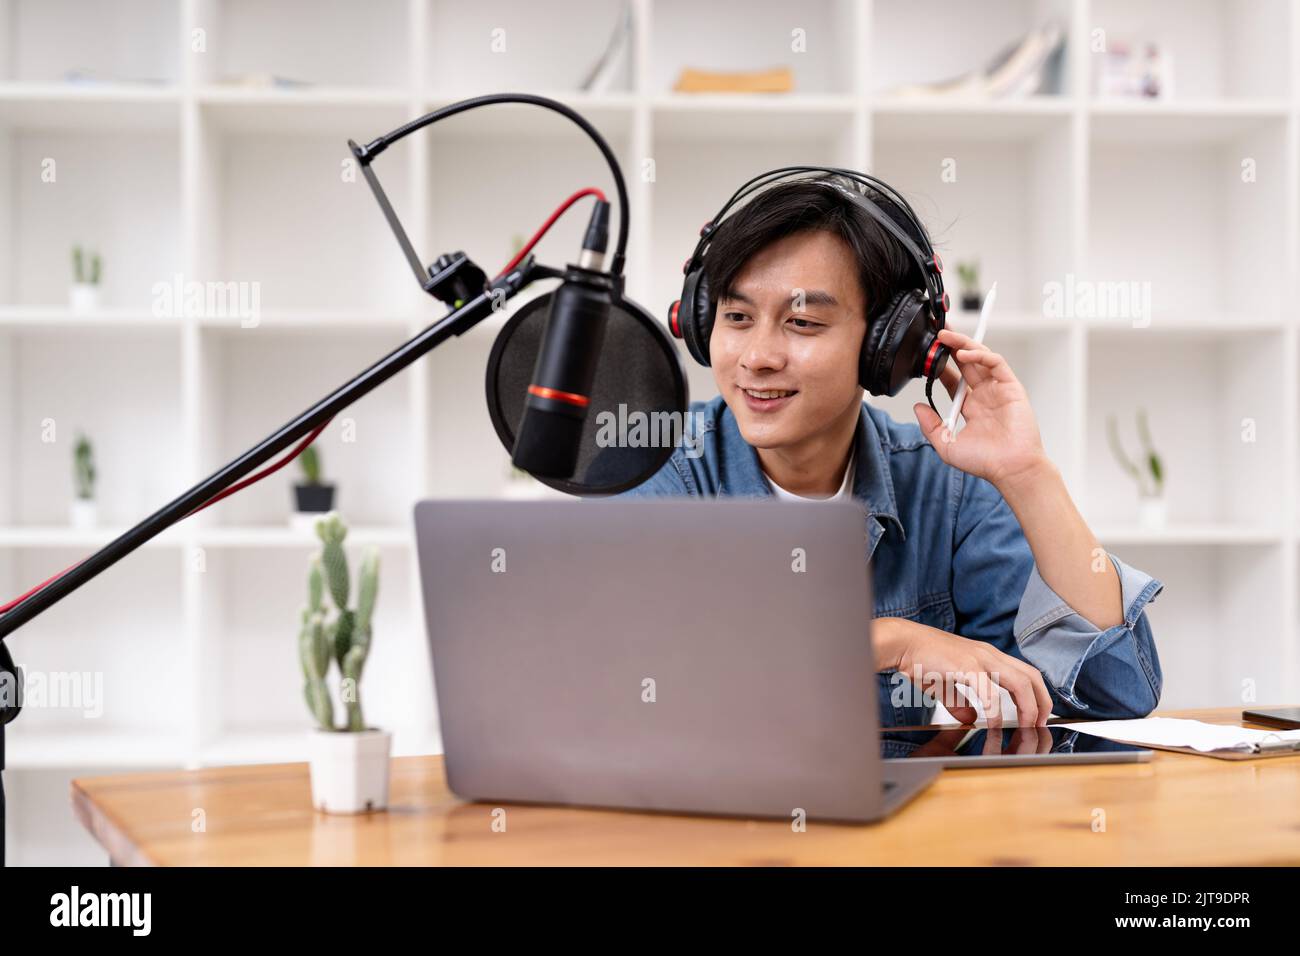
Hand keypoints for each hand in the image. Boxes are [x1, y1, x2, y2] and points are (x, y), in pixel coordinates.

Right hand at [876, 617, 1051, 728]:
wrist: (902, 643)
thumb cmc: (920, 660)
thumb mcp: (945, 685)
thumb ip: (960, 701)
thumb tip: (970, 718)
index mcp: (987, 656)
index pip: (1025, 672)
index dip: (1037, 695)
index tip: (1038, 715)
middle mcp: (989, 654)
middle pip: (1030, 676)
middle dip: (1042, 702)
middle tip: (1041, 724)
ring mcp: (979, 658)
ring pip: (1019, 681)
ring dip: (1027, 707)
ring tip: (1026, 726)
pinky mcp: (966, 665)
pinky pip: (989, 690)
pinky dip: (995, 709)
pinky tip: (992, 723)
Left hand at [912, 327, 1049, 490]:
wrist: (1010, 468)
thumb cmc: (985, 462)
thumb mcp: (947, 445)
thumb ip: (930, 426)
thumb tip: (917, 407)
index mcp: (971, 407)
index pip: (953, 380)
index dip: (940, 366)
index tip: (926, 357)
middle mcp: (985, 395)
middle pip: (966, 363)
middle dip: (951, 346)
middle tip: (935, 334)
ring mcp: (998, 389)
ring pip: (980, 358)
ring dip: (963, 344)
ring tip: (945, 336)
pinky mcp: (1012, 387)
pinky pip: (996, 363)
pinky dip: (980, 355)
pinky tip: (963, 355)